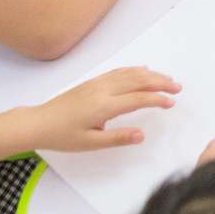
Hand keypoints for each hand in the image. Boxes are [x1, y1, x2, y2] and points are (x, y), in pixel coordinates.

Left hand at [17, 67, 179, 151]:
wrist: (37, 123)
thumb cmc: (61, 136)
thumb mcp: (89, 143)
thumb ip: (117, 138)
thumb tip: (141, 135)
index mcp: (103, 106)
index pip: (138, 99)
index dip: (157, 99)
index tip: (171, 103)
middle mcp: (102, 90)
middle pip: (137, 81)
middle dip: (160, 82)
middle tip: (177, 86)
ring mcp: (96, 84)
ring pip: (129, 74)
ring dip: (150, 75)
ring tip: (166, 78)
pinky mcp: (92, 82)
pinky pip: (117, 72)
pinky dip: (133, 70)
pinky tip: (142, 70)